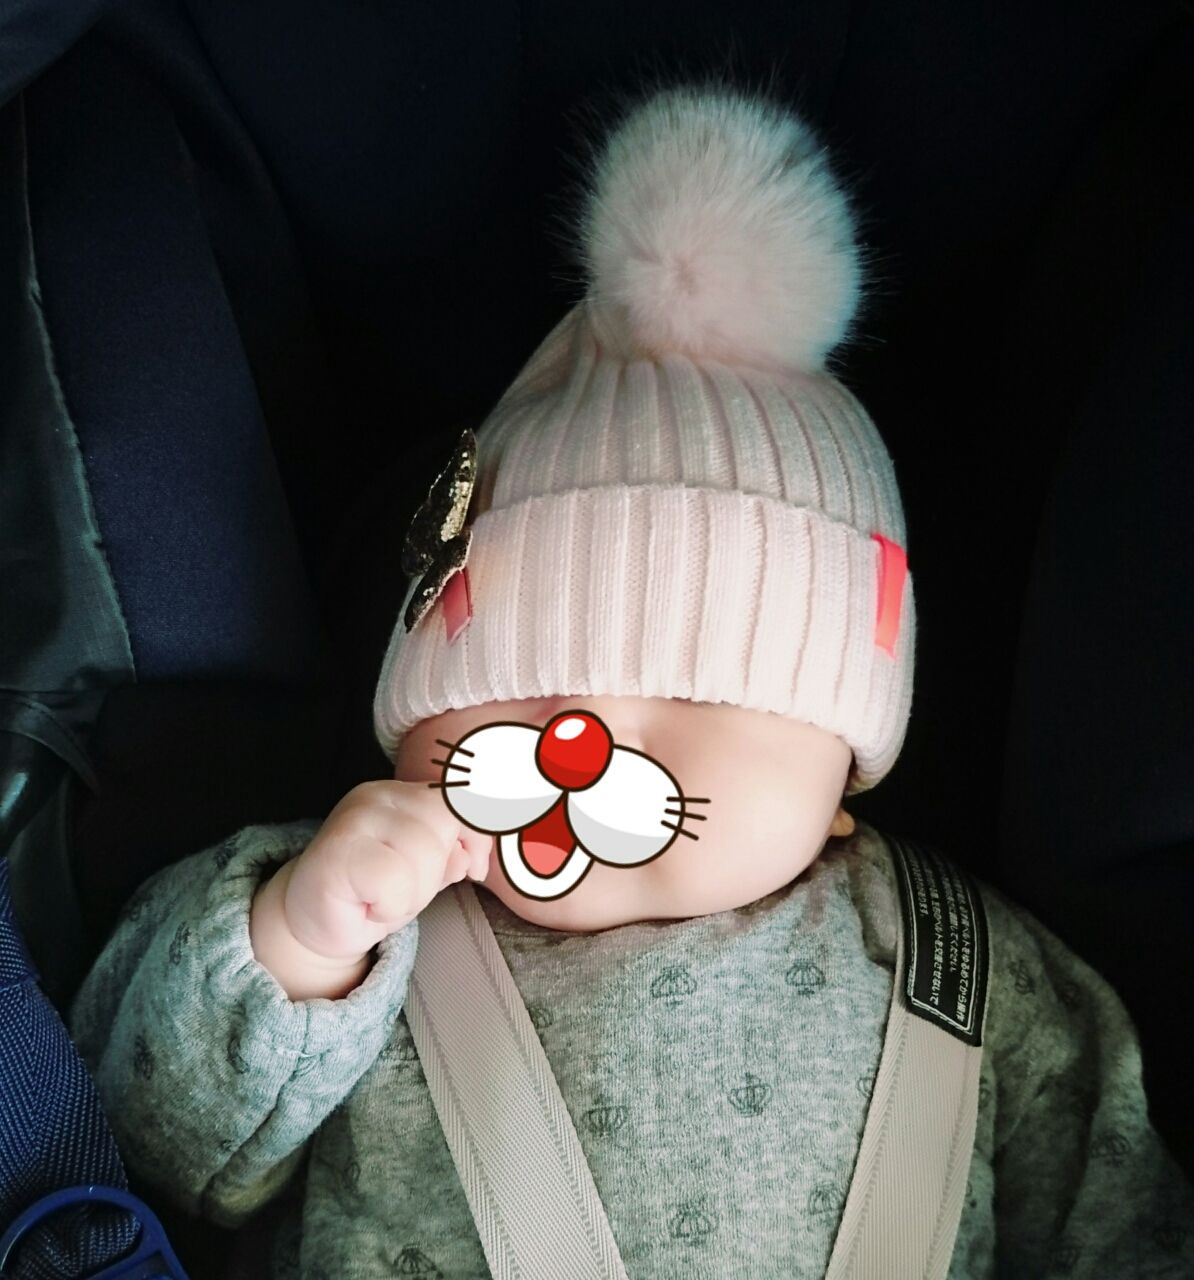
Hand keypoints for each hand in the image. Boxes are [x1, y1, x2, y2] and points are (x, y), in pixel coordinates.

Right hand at [266, 780, 492, 964]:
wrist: (309, 924)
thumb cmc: (371, 894)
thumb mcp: (424, 874)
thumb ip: (451, 857)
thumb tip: (469, 856)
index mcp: (403, 794)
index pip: (461, 798)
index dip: (478, 834)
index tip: (476, 870)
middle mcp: (378, 795)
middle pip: (444, 824)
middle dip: (436, 872)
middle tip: (403, 892)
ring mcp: (354, 818)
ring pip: (423, 852)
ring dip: (413, 894)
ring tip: (384, 899)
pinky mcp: (337, 852)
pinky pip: (393, 880)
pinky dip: (391, 905)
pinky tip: (369, 906)